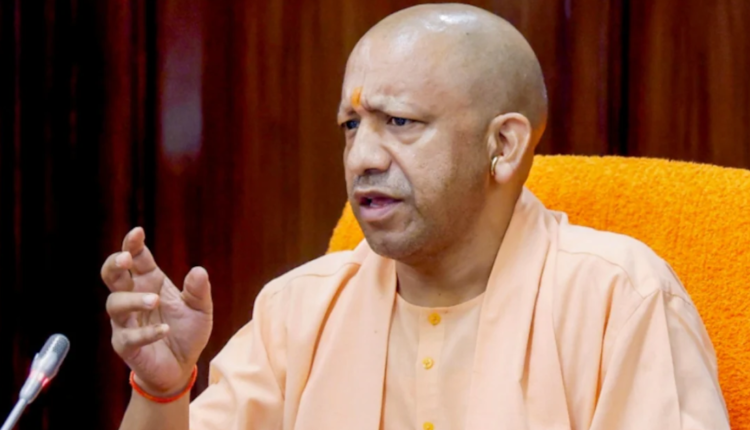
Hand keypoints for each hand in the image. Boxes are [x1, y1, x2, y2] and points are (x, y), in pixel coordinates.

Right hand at [101, 227, 212, 394]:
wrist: (182, 367)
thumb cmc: (187, 332)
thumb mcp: (201, 309)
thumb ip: (199, 291)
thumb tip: (198, 270)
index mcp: (150, 282)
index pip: (136, 259)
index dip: (132, 244)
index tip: (137, 232)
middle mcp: (133, 297)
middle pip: (112, 276)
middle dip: (114, 264)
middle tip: (125, 259)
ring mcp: (125, 322)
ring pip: (115, 304)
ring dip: (133, 299)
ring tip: (155, 299)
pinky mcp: (125, 345)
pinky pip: (129, 336)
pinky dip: (146, 332)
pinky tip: (163, 330)